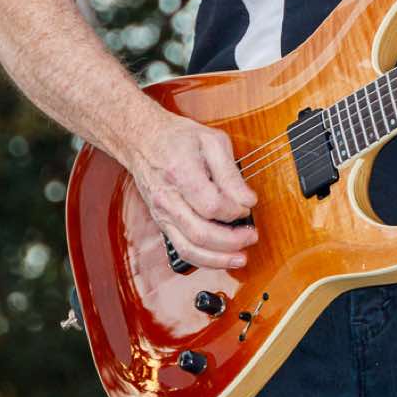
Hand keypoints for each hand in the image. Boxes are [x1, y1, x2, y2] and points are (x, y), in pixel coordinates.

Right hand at [126, 102, 258, 269]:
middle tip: (253, 235)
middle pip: (201, 233)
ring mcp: (162, 214)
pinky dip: (204, 259)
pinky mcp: (162, 223)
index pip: (211, 205)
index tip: (248, 205)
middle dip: (231, 241)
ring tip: (241, 258)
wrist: (143, 140)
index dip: (235, 211)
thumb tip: (248, 200)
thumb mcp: (212, 141)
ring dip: (218, 259)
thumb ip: (230, 173)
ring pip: (189, 249)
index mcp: (180, 173)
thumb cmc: (179, 137)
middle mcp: (167, 199)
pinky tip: (222, 258)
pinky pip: (182, 249)